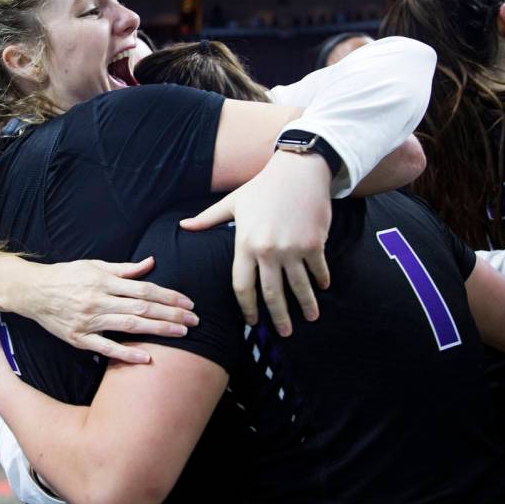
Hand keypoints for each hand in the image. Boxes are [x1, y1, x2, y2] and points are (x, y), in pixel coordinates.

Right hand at [21, 257, 197, 363]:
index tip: (188, 302)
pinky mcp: (79, 339)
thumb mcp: (94, 265)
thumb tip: (151, 262)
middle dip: (171, 314)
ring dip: (158, 330)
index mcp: (104, 281)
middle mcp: (98, 300)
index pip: (144, 288)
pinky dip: (127, 353)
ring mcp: (89, 321)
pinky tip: (148, 358)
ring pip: (130, 326)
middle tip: (195, 320)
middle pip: (142, 307)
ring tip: (181, 333)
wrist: (32, 292)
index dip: (168, 296)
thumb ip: (124, 268)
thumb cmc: (67, 276)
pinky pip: (106, 348)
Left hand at [181, 150, 331, 336]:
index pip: (242, 286)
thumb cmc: (263, 187)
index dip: (246, 307)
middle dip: (278, 317)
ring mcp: (293, 248)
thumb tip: (183, 226)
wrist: (298, 171)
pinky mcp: (315, 243)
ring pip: (298, 286)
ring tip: (309, 318)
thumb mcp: (233, 202)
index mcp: (245, 244)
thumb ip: (208, 218)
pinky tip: (321, 289)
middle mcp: (268, 251)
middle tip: (284, 333)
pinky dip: (320, 281)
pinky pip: (317, 269)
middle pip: (271, 294)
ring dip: (305, 306)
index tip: (251, 321)